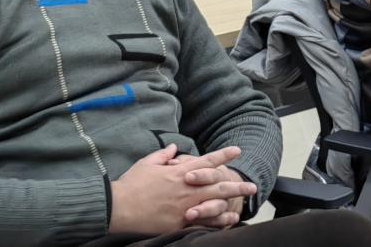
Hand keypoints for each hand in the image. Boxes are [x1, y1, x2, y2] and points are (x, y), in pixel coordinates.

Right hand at [108, 145, 255, 234]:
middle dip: (236, 185)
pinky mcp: (177, 223)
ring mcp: (183, 207)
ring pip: (213, 204)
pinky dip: (214, 222)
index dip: (224, 155)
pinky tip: (225, 222)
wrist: (118, 207)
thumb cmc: (131, 184)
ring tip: (244, 206)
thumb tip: (172, 147)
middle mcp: (186, 188)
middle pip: (217, 185)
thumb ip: (163, 155)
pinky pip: (201, 222)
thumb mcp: (147, 163)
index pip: (207, 161)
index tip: (238, 150)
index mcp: (180, 172)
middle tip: (252, 186)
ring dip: (230, 204)